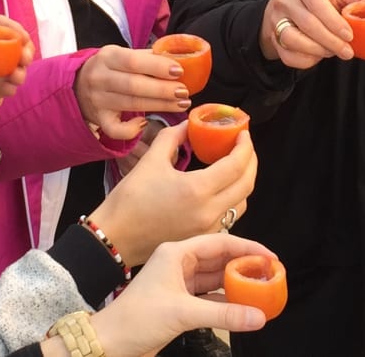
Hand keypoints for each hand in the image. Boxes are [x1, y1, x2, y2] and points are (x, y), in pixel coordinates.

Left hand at [0, 16, 32, 172]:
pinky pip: (10, 84)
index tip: (19, 35)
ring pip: (14, 63)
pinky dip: (14, 84)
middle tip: (25, 55)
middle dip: (22, 45)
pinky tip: (10, 87)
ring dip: (22, 65)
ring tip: (17, 74)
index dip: (9, 26)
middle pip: (10, 42)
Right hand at [77, 46, 191, 139]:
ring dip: (159, 106)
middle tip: (184, 92)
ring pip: (130, 105)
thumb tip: (178, 60)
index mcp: (108, 57)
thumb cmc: (110, 68)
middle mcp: (100, 78)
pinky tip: (144, 123)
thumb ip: (147, 57)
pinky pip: (115, 129)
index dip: (157, 67)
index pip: (133, 61)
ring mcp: (98, 100)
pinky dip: (130, 130)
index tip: (178, 71)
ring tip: (180, 104)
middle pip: (134, 85)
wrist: (78, 85)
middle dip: (162, 90)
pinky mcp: (99, 119)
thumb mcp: (122, 54)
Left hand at [86, 234, 273, 355]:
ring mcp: (179, 284)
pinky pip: (210, 297)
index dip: (246, 248)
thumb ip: (224, 315)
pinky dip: (226, 302)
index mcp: (175, 253)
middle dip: (244, 266)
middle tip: (269, 274)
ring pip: (216, 279)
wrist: (110, 343)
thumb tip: (258, 316)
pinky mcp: (180, 303)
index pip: (219, 242)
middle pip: (219, 259)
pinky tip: (243, 307)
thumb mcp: (182, 313)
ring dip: (237, 285)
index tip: (269, 256)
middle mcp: (178, 264)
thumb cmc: (135, 319)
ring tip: (261, 289)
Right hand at [90, 123, 257, 265]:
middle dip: (250, 161)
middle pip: (247, 184)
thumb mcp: (150, 161)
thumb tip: (189, 125)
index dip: (244, 146)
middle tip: (243, 145)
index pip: (236, 165)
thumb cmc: (129, 200)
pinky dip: (233, 198)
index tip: (242, 132)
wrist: (115, 237)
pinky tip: (221, 187)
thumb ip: (173, 137)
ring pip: (242, 203)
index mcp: (197, 190)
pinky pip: (230, 216)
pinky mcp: (203, 238)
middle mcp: (209, 212)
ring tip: (235, 164)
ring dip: (244, 181)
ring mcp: (208, 229)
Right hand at [258, 0, 364, 67]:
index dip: (334, 22)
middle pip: (308, 24)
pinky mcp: (272, 39)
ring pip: (294, 41)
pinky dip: (306, 61)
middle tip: (348, 52)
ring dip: (318, 51)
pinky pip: (288, 56)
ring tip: (333, 52)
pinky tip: (318, 57)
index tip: (350, 35)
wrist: (286, 7)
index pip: (317, 3)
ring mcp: (275, 20)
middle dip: (331, 41)